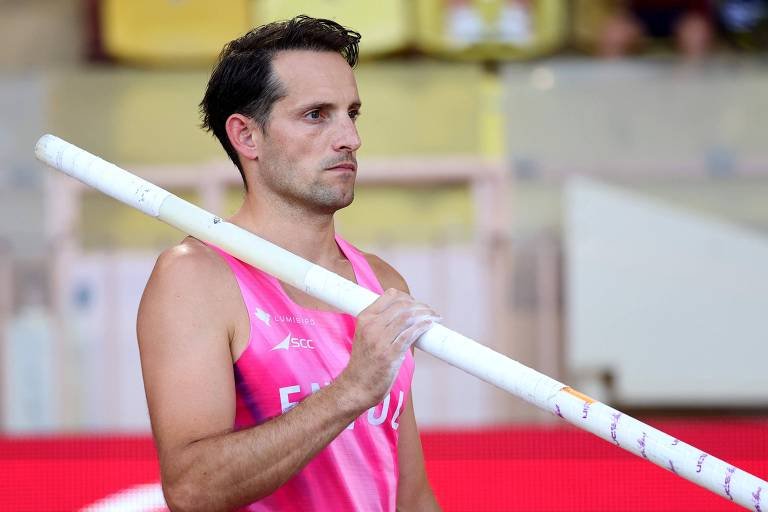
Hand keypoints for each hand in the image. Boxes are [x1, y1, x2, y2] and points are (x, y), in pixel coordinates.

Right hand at [338, 288, 439, 408]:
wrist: (356, 387)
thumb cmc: (364, 363)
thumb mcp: (366, 335)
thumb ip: (381, 324)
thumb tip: (407, 315)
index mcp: (365, 318)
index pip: (390, 295)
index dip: (408, 296)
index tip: (417, 304)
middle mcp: (371, 326)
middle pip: (402, 305)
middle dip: (421, 305)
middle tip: (431, 312)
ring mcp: (380, 340)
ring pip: (407, 317)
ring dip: (426, 314)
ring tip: (435, 317)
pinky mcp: (389, 355)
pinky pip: (410, 335)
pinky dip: (423, 326)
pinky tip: (430, 325)